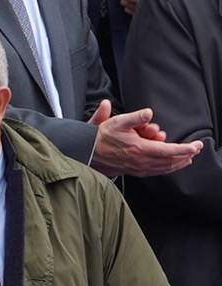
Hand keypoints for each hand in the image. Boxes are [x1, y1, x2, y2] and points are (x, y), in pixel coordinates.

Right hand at [88, 100, 202, 176]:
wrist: (88, 151)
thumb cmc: (102, 136)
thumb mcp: (118, 121)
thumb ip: (135, 117)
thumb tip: (149, 113)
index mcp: (139, 149)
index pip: (168, 151)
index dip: (184, 149)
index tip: (196, 146)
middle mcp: (140, 161)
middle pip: (169, 161)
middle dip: (185, 155)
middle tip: (196, 149)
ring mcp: (137, 168)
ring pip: (163, 168)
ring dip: (178, 163)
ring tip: (188, 158)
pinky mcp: (134, 171)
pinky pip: (155, 172)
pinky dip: (167, 169)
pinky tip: (170, 166)